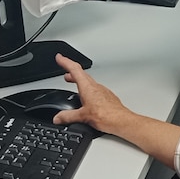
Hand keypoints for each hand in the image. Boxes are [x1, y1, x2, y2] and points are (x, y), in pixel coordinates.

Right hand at [52, 54, 179, 166]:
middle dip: (71, 72)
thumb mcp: (82, 116)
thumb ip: (68, 116)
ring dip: (80, 80)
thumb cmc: (107, 116)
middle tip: (65, 73)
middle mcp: (95, 86)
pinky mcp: (107, 97)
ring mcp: (102, 91)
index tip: (60, 57)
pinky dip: (87, 89)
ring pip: (89, 81)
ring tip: (74, 83)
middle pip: (82, 74)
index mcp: (88, 87)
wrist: (121, 121)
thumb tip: (57, 118)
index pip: (75, 69)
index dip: (66, 62)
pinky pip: (95, 89)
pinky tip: (87, 97)